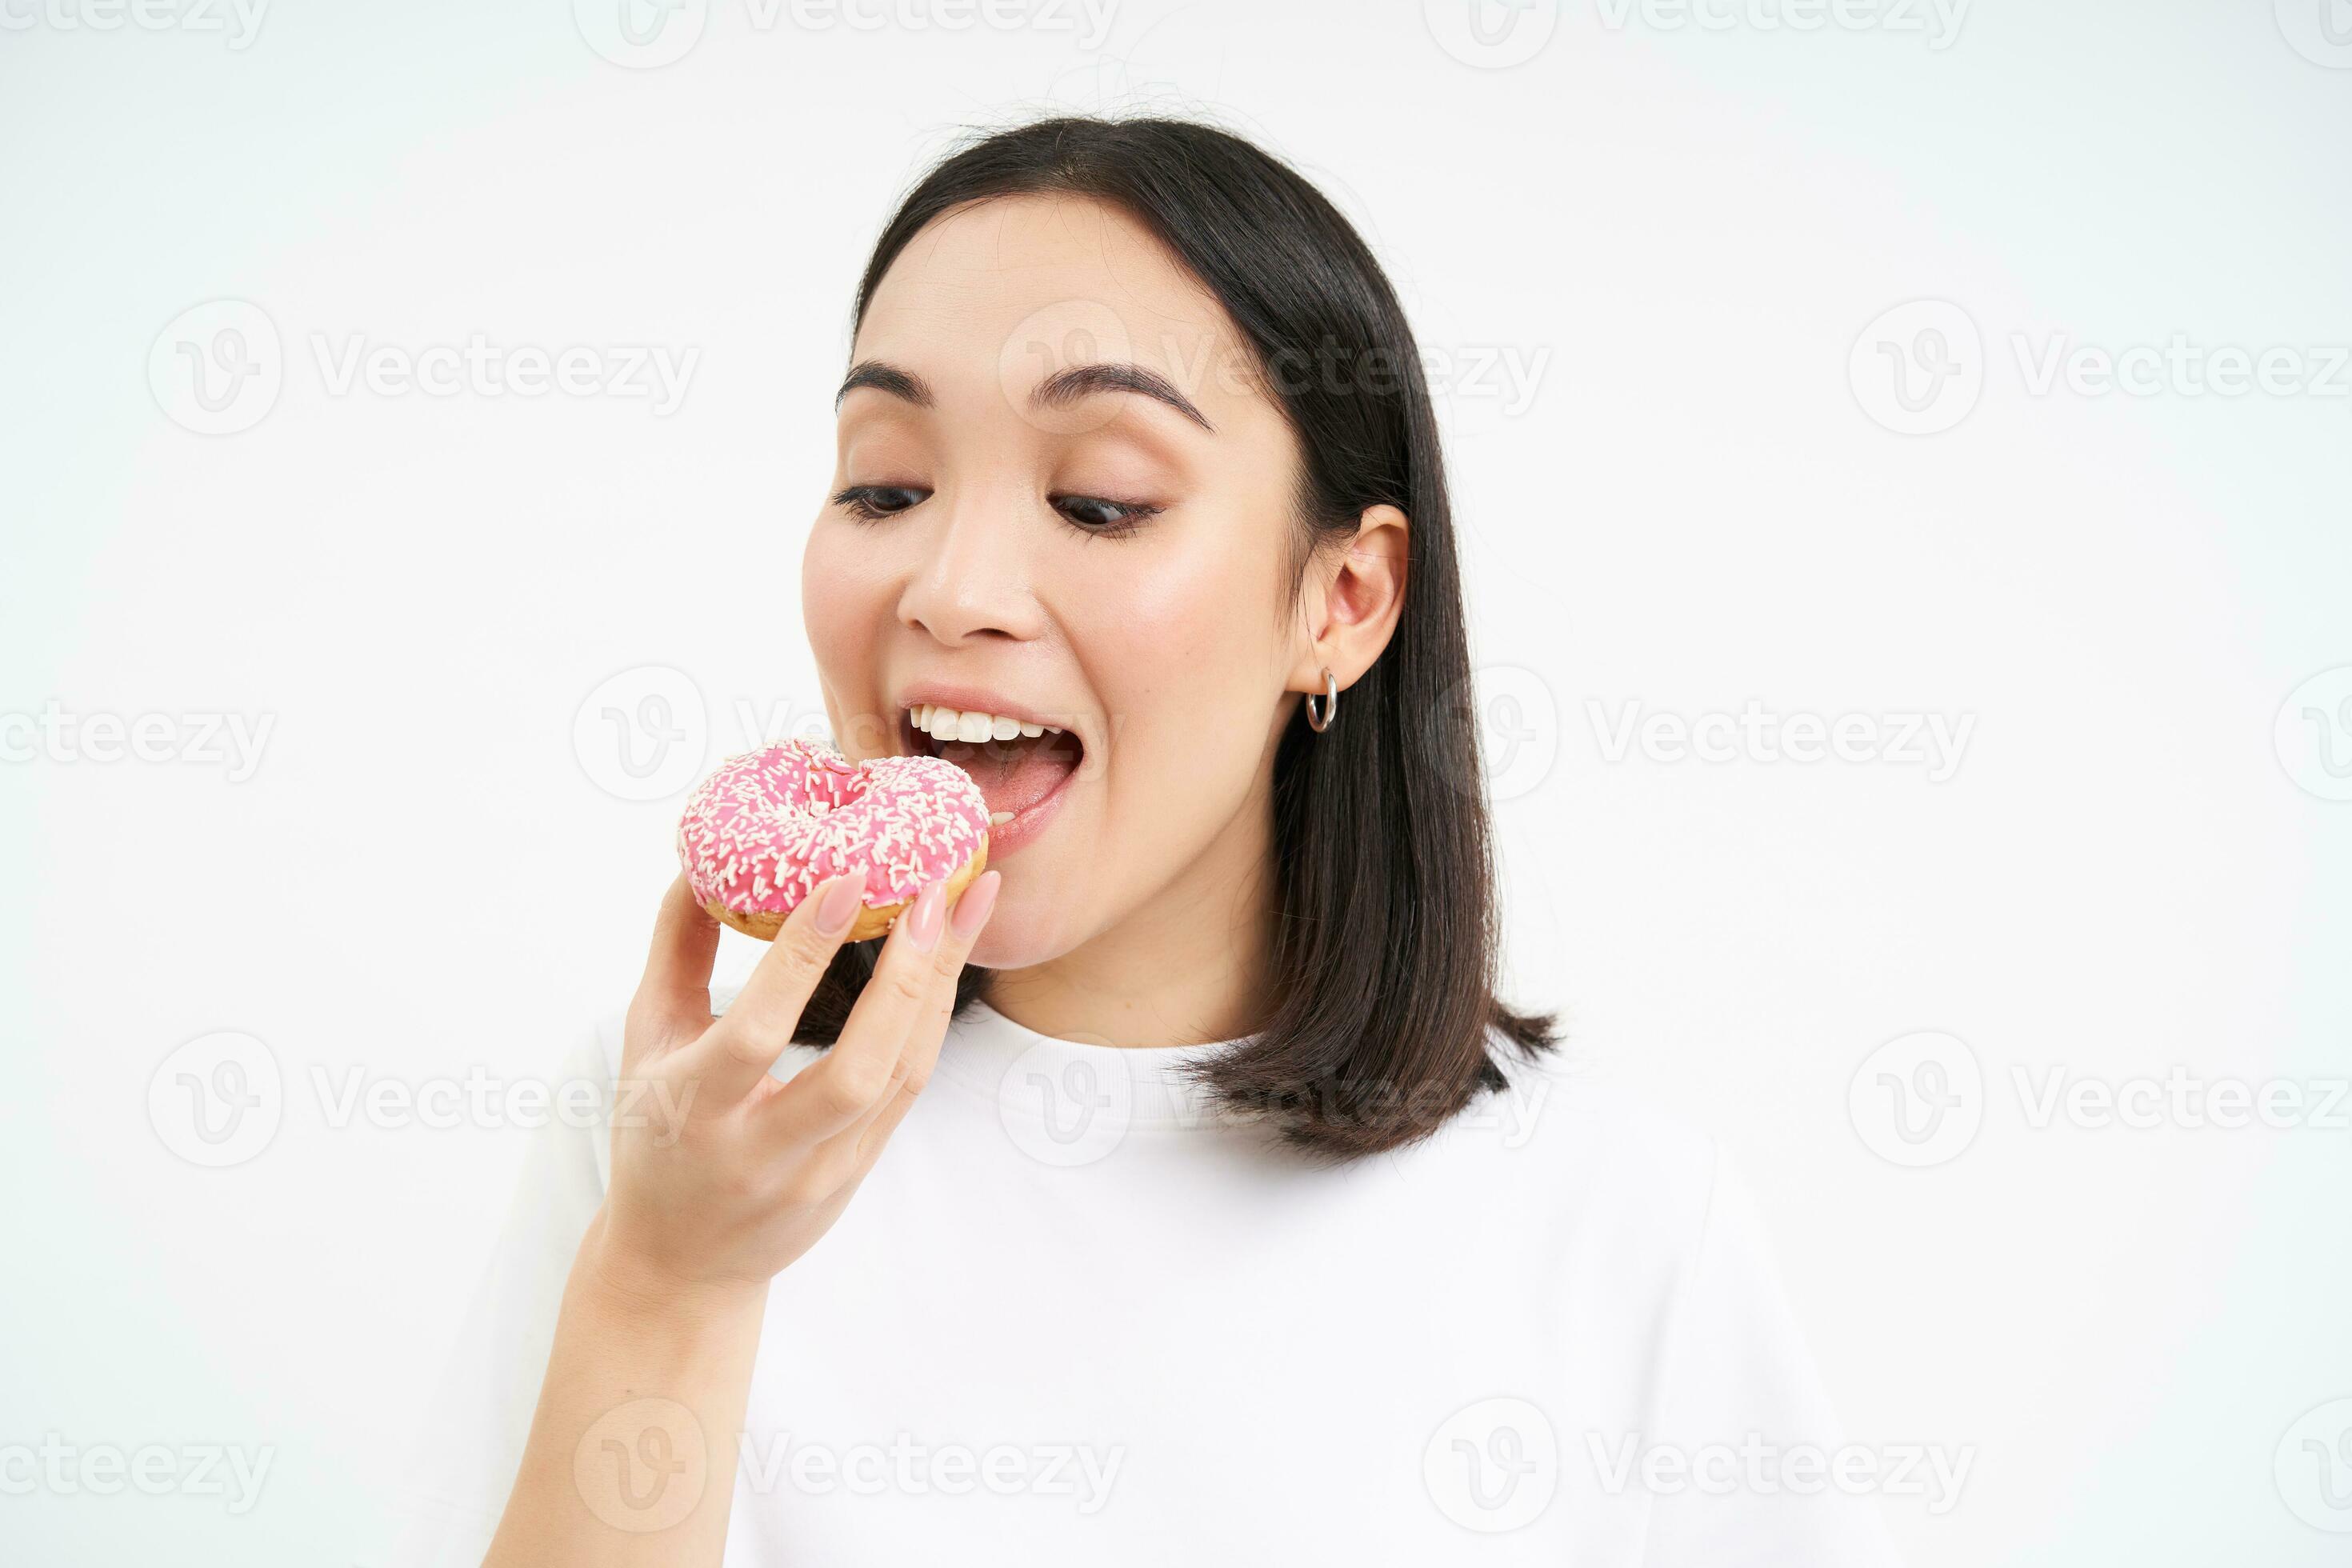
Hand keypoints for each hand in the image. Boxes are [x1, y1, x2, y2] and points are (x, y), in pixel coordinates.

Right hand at [587, 864, 1000, 1303]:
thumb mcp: (645, 1043)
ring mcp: (821, 1170)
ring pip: (901, 1077)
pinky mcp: (859, 1173)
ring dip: (940, 986)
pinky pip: (909, 1087)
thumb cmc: (656, 1136)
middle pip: (856, 1070)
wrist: (682, 1266)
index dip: (802, 955)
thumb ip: (675, 952)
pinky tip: (950, 958)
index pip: (756, 1032)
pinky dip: (933, 1016)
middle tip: (934, 891)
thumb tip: (702, 862)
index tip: (846, 880)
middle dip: (904, 976)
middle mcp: (763, 1150)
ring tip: (968, 903)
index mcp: (695, 1111)